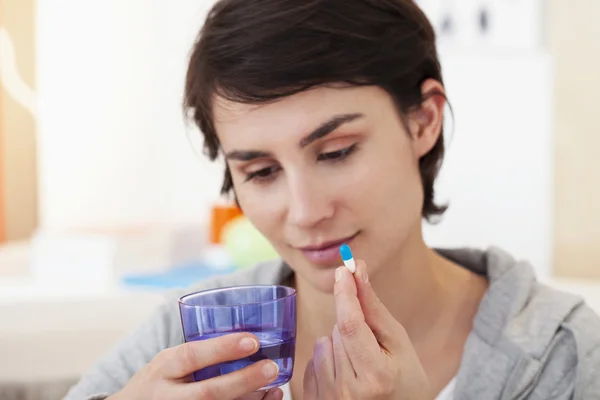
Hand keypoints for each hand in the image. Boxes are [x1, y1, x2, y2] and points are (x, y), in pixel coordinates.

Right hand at [109, 332, 282, 399]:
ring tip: (275, 387)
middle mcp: (168, 397)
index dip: (222, 348)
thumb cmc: (160, 382)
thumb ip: (197, 356)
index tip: (252, 340)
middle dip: (242, 380)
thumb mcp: (168, 363)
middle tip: (271, 367)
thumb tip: (251, 341)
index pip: (191, 357)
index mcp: (163, 369)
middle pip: (208, 392)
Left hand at [303, 260, 432, 399]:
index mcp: (376, 375)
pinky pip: (312, 361)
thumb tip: (358, 271)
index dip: (345, 294)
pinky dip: (326, 360)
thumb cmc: (405, 381)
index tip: (344, 270)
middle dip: (352, 326)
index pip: (351, 325)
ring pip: (322, 343)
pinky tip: (346, 374)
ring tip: (360, 363)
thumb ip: (375, 309)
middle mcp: (349, 390)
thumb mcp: (399, 344)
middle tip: (372, 345)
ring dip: (338, 344)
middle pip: (338, 330)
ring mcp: (330, 399)